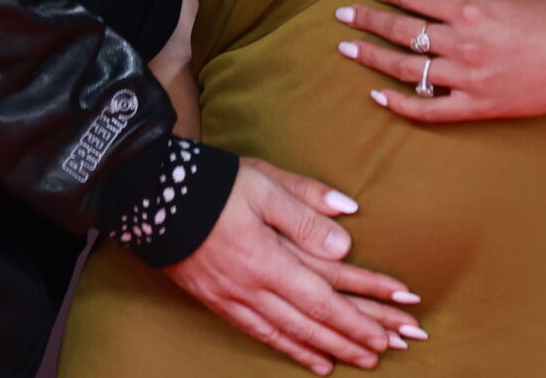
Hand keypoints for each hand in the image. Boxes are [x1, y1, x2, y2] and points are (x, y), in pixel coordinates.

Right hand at [162, 159, 425, 373]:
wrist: (151, 197)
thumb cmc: (213, 185)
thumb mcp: (265, 185)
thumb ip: (306, 211)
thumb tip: (347, 237)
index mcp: (270, 261)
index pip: (327, 298)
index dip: (363, 314)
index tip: (395, 323)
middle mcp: (255, 289)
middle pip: (314, 323)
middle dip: (356, 338)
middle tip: (393, 350)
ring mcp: (235, 300)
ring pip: (291, 334)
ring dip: (329, 349)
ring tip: (360, 361)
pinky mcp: (220, 303)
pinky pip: (262, 335)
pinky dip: (291, 350)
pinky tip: (311, 359)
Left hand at [336, 0, 545, 122]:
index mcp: (469, 8)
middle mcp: (462, 43)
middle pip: (401, 31)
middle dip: (367, 21)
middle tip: (342, 17)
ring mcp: (466, 78)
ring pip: (406, 70)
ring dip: (372, 59)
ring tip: (348, 49)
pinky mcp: (473, 107)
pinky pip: (428, 109)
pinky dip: (400, 104)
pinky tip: (378, 95)